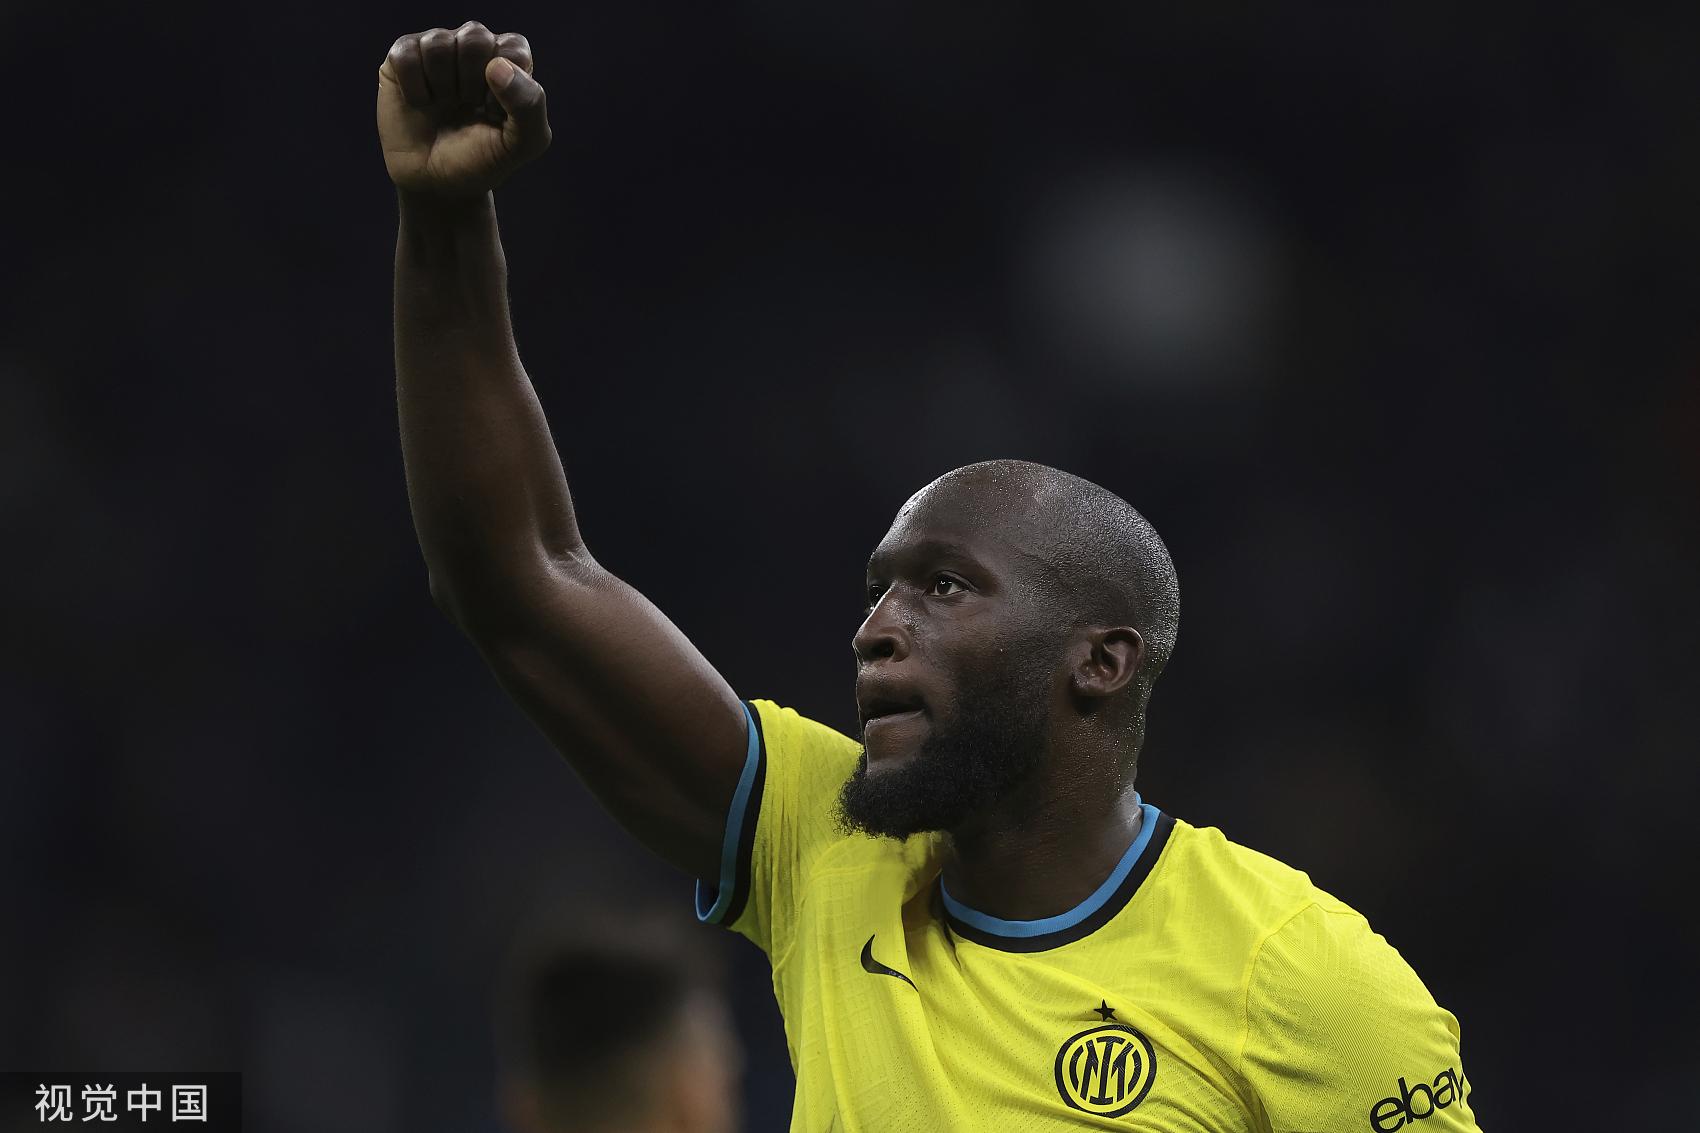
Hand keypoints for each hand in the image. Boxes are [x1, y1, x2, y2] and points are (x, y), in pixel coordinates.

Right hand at [377, 22, 550, 196]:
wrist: (437, 184)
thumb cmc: (483, 159)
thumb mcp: (522, 144)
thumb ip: (529, 105)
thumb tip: (497, 66)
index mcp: (509, 60)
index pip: (512, 48)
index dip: (504, 87)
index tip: (496, 113)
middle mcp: (473, 47)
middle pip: (475, 38)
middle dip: (472, 84)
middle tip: (467, 107)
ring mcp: (437, 49)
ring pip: (438, 43)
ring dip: (442, 86)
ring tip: (444, 105)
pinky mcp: (403, 57)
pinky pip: (407, 55)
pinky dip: (414, 88)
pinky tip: (421, 104)